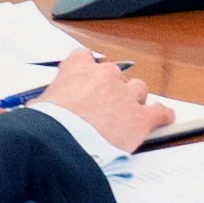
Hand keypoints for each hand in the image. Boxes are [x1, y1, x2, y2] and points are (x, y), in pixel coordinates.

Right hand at [38, 48, 165, 150]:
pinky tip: (163, 118)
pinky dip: (162, 115)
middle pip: (116, 75)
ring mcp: (125, 96)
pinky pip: (159, 112)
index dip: (87, 71)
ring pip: (138, 89)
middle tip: (104, 107)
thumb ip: (50, 101)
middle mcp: (105, 76)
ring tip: (127, 116)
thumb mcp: (40, 105)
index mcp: (78, 68)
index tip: (85, 81)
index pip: (85, 57)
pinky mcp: (140, 118)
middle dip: (112, 89)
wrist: (62, 145)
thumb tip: (43, 112)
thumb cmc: (48, 126)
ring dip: (134, 101)